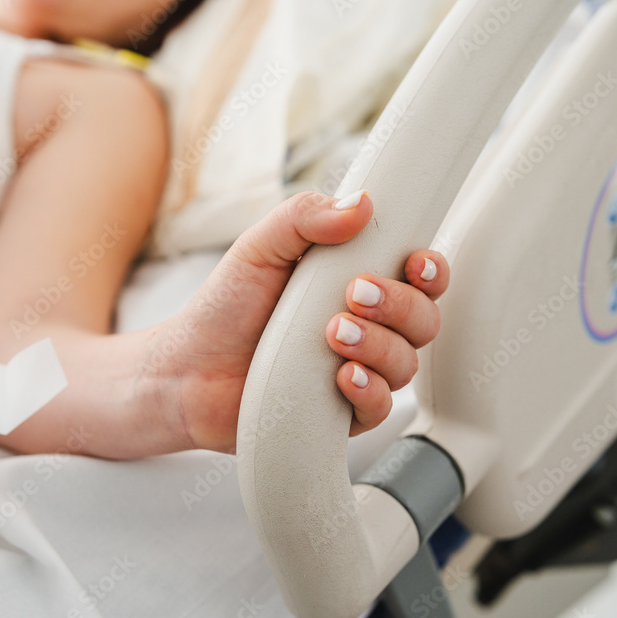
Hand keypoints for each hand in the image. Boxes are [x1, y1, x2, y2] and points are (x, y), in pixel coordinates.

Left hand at [153, 191, 448, 452]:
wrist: (186, 369)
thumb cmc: (225, 308)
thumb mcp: (260, 247)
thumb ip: (305, 218)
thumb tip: (359, 204)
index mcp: (356, 282)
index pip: (419, 278)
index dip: (430, 271)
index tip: (414, 264)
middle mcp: (367, 328)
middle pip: (423, 320)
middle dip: (398, 306)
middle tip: (354, 295)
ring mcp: (358, 371)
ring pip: (406, 364)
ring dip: (379, 347)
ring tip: (333, 334)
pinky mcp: (342, 413)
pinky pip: (380, 409)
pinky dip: (369, 391)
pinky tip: (342, 377)